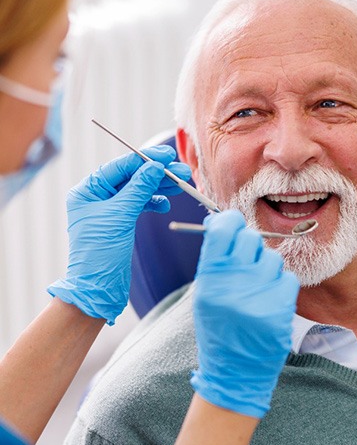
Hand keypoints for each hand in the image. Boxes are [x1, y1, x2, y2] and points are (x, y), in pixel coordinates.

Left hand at [48, 146, 190, 324]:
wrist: (98, 288)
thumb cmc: (100, 253)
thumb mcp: (121, 215)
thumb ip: (139, 188)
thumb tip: (155, 166)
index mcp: (87, 190)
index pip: (120, 167)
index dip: (145, 159)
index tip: (167, 156)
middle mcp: (96, 197)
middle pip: (131, 177)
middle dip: (157, 174)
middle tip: (181, 171)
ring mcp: (108, 209)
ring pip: (138, 190)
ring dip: (159, 187)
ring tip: (181, 185)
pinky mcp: (120, 222)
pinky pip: (139, 205)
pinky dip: (153, 203)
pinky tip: (165, 204)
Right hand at [191, 210, 299, 417]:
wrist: (234, 372)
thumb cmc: (218, 328)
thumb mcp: (205, 294)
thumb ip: (214, 259)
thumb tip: (223, 221)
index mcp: (209, 279)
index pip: (223, 229)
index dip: (230, 221)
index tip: (233, 223)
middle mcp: (233, 284)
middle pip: (250, 238)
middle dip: (250, 246)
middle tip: (246, 262)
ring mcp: (259, 296)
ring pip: (272, 257)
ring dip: (266, 268)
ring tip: (257, 290)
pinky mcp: (281, 309)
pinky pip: (287, 277)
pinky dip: (280, 286)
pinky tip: (269, 301)